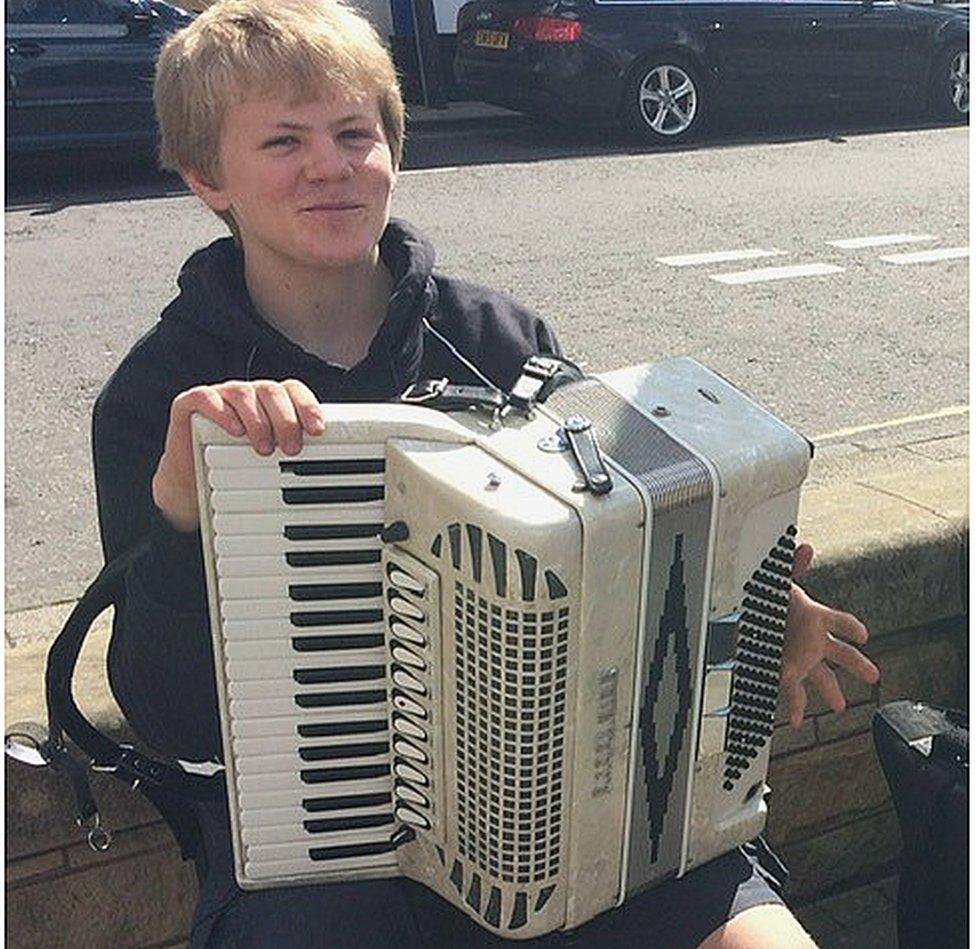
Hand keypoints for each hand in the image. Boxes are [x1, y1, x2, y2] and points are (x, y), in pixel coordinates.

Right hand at [152, 379, 325, 531]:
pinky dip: (221, 411)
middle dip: (286, 419)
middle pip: (272, 390)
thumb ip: (292, 453)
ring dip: (258, 420)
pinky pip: (205, 397)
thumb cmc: (236, 467)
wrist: (194, 482)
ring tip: (264, 448)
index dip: (307, 406)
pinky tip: (235, 430)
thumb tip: (326, 466)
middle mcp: (247, 395)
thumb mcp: (270, 461)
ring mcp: (219, 396)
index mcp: (269, 402)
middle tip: (291, 448)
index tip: (317, 430)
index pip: (293, 390)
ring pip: (243, 392)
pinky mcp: (190, 404)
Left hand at [780, 542, 880, 728]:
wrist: (745, 620)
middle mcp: (813, 642)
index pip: (839, 622)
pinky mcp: (784, 671)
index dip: (850, 627)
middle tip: (874, 675)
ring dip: (830, 691)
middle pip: (841, 655)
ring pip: (821, 678)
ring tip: (840, 706)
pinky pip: (793, 691)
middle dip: (856, 664)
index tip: (862, 634)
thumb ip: (792, 566)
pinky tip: (796, 722)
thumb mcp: (777, 583)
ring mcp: (801, 659)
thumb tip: (805, 547)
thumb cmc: (768, 602)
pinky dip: (796, 707)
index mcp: (814, 619)